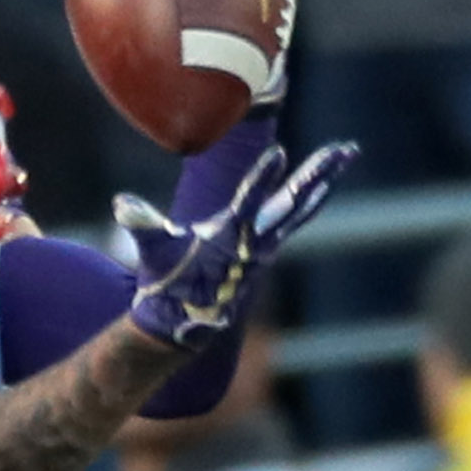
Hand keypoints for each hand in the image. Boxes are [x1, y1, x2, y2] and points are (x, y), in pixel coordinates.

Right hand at [115, 139, 354, 350]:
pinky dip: (310, 200)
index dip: (262, 179)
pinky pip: (294, 219)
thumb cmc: (167, 285)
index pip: (248, 202)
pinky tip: (322, 185)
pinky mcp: (265, 247)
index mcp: (228, 237)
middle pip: (293, 200)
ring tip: (347, 153)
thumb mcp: (153, 254)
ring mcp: (264, 244)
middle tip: (345, 149)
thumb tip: (123, 204)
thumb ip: (142, 226)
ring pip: (300, 206)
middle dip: (317, 173)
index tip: (279, 155)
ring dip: (323, 179)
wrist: (184, 321)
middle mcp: (255, 240)